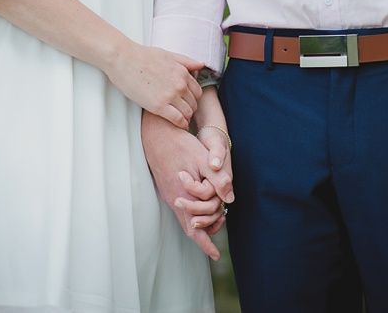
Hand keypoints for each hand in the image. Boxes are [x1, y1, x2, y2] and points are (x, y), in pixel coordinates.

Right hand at [105, 41, 203, 127]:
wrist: (122, 58)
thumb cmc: (142, 55)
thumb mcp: (168, 54)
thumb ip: (186, 61)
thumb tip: (201, 65)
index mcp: (182, 72)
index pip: (197, 91)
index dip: (194, 98)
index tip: (188, 102)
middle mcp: (179, 84)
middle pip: (194, 103)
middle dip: (190, 108)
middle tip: (183, 112)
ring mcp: (170, 96)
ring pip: (188, 112)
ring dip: (186, 117)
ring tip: (181, 119)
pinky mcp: (158, 106)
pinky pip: (177, 119)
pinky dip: (181, 124)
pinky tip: (179, 125)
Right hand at [141, 112, 233, 258]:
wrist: (157, 132)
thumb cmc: (181, 144)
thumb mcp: (203, 159)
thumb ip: (217, 180)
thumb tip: (230, 199)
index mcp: (182, 195)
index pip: (194, 228)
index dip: (205, 244)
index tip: (216, 255)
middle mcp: (173, 198)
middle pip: (190, 226)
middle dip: (206, 232)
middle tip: (221, 227)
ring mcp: (168, 192)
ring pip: (185, 216)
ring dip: (200, 220)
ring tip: (215, 219)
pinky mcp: (166, 186)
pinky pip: (180, 206)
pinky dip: (192, 210)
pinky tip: (200, 201)